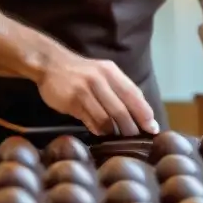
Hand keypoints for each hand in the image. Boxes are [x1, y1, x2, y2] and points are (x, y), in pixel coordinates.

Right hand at [36, 47, 158, 135]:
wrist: (51, 63)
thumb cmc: (82, 72)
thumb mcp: (103, 73)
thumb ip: (119, 90)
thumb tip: (138, 115)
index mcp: (111, 72)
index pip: (134, 95)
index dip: (144, 114)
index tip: (152, 128)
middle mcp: (100, 79)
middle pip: (122, 110)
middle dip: (131, 128)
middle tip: (136, 140)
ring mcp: (85, 89)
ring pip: (106, 119)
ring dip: (114, 132)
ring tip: (119, 140)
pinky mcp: (72, 100)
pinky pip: (89, 120)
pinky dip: (98, 130)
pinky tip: (101, 133)